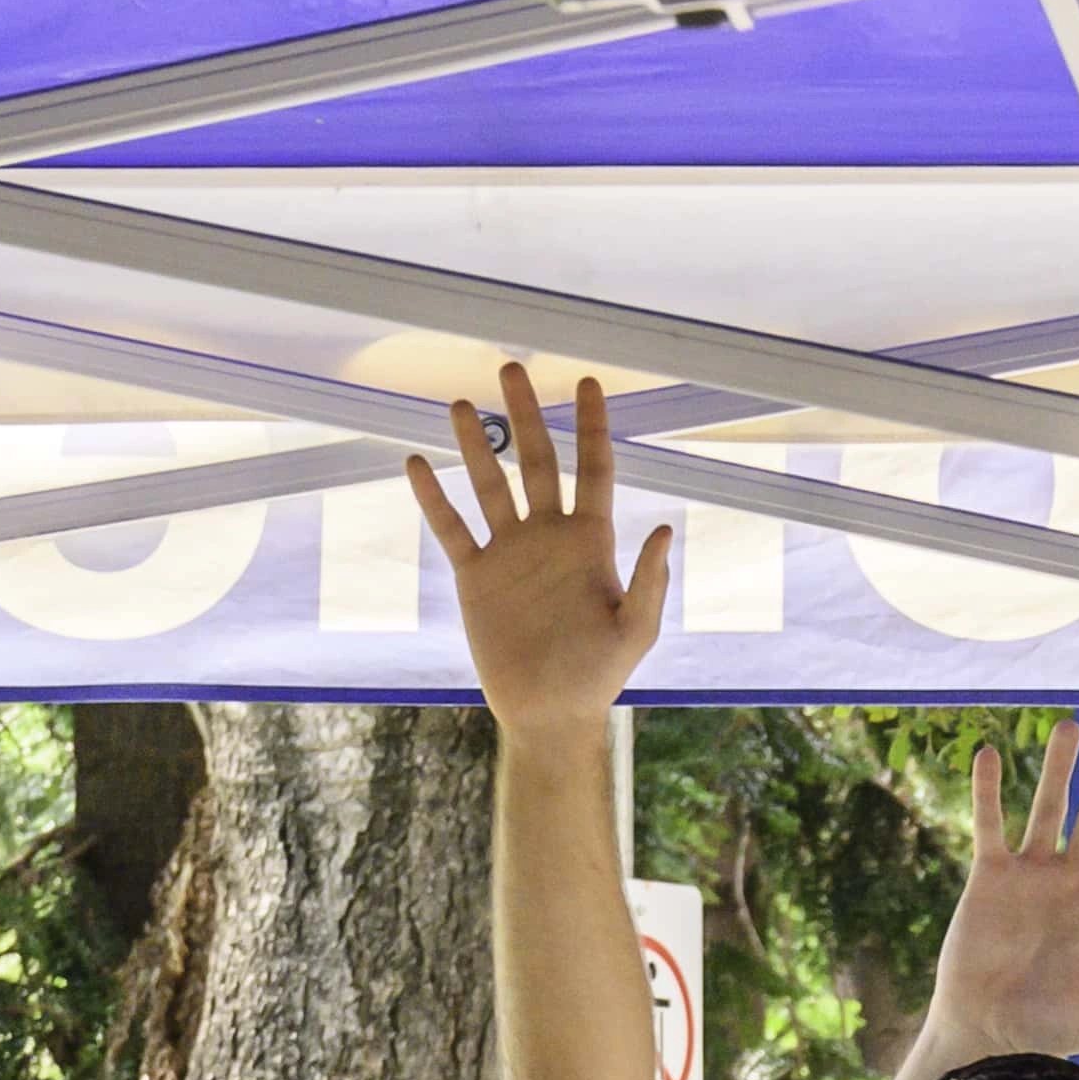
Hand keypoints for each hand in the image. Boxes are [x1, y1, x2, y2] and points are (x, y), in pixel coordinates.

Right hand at [409, 362, 668, 725]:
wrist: (550, 712)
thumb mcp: (634, 630)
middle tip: (512, 367)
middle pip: (535, 460)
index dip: (591, 426)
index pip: (593, 469)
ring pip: (488, 484)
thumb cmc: (600, 674)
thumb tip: (661, 528)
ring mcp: (509, 552)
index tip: (586, 382)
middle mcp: (548, 535)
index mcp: (590, 540)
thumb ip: (649, 581)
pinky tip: (416, 463)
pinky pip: (451, 528)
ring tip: (461, 404)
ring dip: (474, 445)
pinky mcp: (475, 576)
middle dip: (525, 414)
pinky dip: (433, 499)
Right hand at [921, 713, 1078, 1062]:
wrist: (986, 1036)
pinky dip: (988, 792)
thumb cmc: (1047, 1034)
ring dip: (1058, 768)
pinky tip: (988, 754)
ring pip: (1048, 809)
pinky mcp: (989, 879)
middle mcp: (1071, 886)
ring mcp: (1030, 878)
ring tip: (1070, 726)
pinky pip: (990, 826)